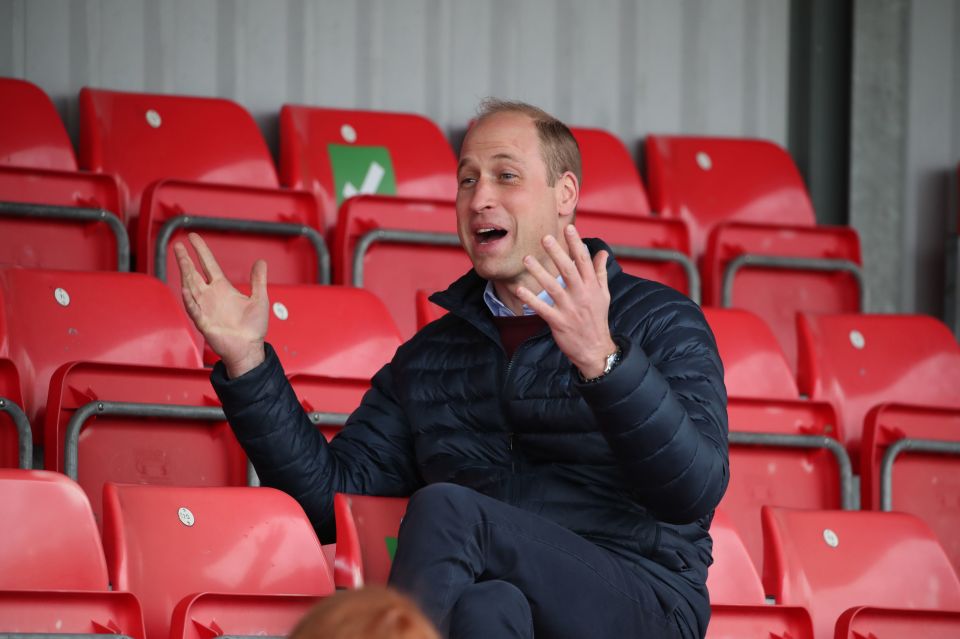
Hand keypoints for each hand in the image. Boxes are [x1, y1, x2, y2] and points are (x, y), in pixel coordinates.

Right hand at [174, 233, 268, 377]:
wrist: (249, 348)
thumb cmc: (252, 328)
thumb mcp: (260, 299)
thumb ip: (258, 280)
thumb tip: (261, 262)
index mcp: (223, 289)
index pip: (208, 265)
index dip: (201, 251)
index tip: (193, 238)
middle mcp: (211, 296)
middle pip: (194, 273)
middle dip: (186, 259)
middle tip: (179, 245)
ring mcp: (205, 308)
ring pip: (190, 287)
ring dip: (185, 273)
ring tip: (181, 259)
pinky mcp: (203, 322)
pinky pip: (194, 308)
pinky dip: (189, 299)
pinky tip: (185, 288)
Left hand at [516, 224, 616, 378]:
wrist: (595, 349)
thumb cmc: (597, 319)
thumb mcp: (604, 294)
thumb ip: (600, 272)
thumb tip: (602, 252)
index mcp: (592, 286)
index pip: (584, 261)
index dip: (577, 244)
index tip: (569, 228)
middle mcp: (582, 295)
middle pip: (568, 270)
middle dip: (557, 253)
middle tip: (545, 237)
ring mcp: (569, 309)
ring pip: (552, 287)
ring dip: (538, 272)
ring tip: (526, 259)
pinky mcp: (558, 322)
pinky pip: (542, 308)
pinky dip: (531, 299)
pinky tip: (519, 289)